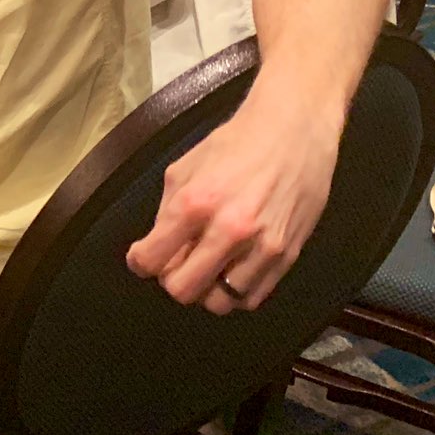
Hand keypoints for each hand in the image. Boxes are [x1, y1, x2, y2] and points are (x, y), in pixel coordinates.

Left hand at [125, 91, 338, 313]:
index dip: (141, 262)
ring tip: (208, 265)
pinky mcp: (287, 256)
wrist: (293, 131)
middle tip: (176, 263)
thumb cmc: (235, 145)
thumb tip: (156, 248)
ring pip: (220, 302)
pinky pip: (253, 298)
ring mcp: (262, 247)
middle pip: (183, 291)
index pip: (151, 259)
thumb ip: (167, 212)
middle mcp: (229, 230)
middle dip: (172, 280)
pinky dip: (237, 291)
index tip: (144, 258)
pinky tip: (233, 268)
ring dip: (207, 289)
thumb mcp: (183, 169)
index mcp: (195, 203)